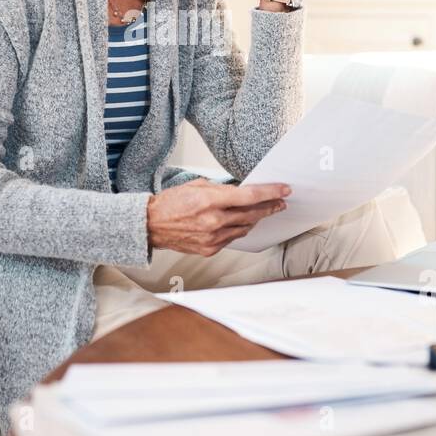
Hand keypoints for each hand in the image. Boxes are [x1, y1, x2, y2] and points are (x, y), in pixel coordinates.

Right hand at [146, 178, 291, 255]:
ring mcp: (212, 238)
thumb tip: (242, 191)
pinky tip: (240, 223)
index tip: (284, 190)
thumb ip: (221, 189)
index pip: (249, 196)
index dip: (270, 193)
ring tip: (263, 211)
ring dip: (256, 219)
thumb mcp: (197, 185)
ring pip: (245, 228)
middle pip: (252, 214)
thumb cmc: (171, 203)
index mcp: (210, 201)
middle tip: (280, 202)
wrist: (151, 225)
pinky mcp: (210, 249)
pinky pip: (232, 238)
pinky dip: (239, 229)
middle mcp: (213, 221)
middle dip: (269, 207)